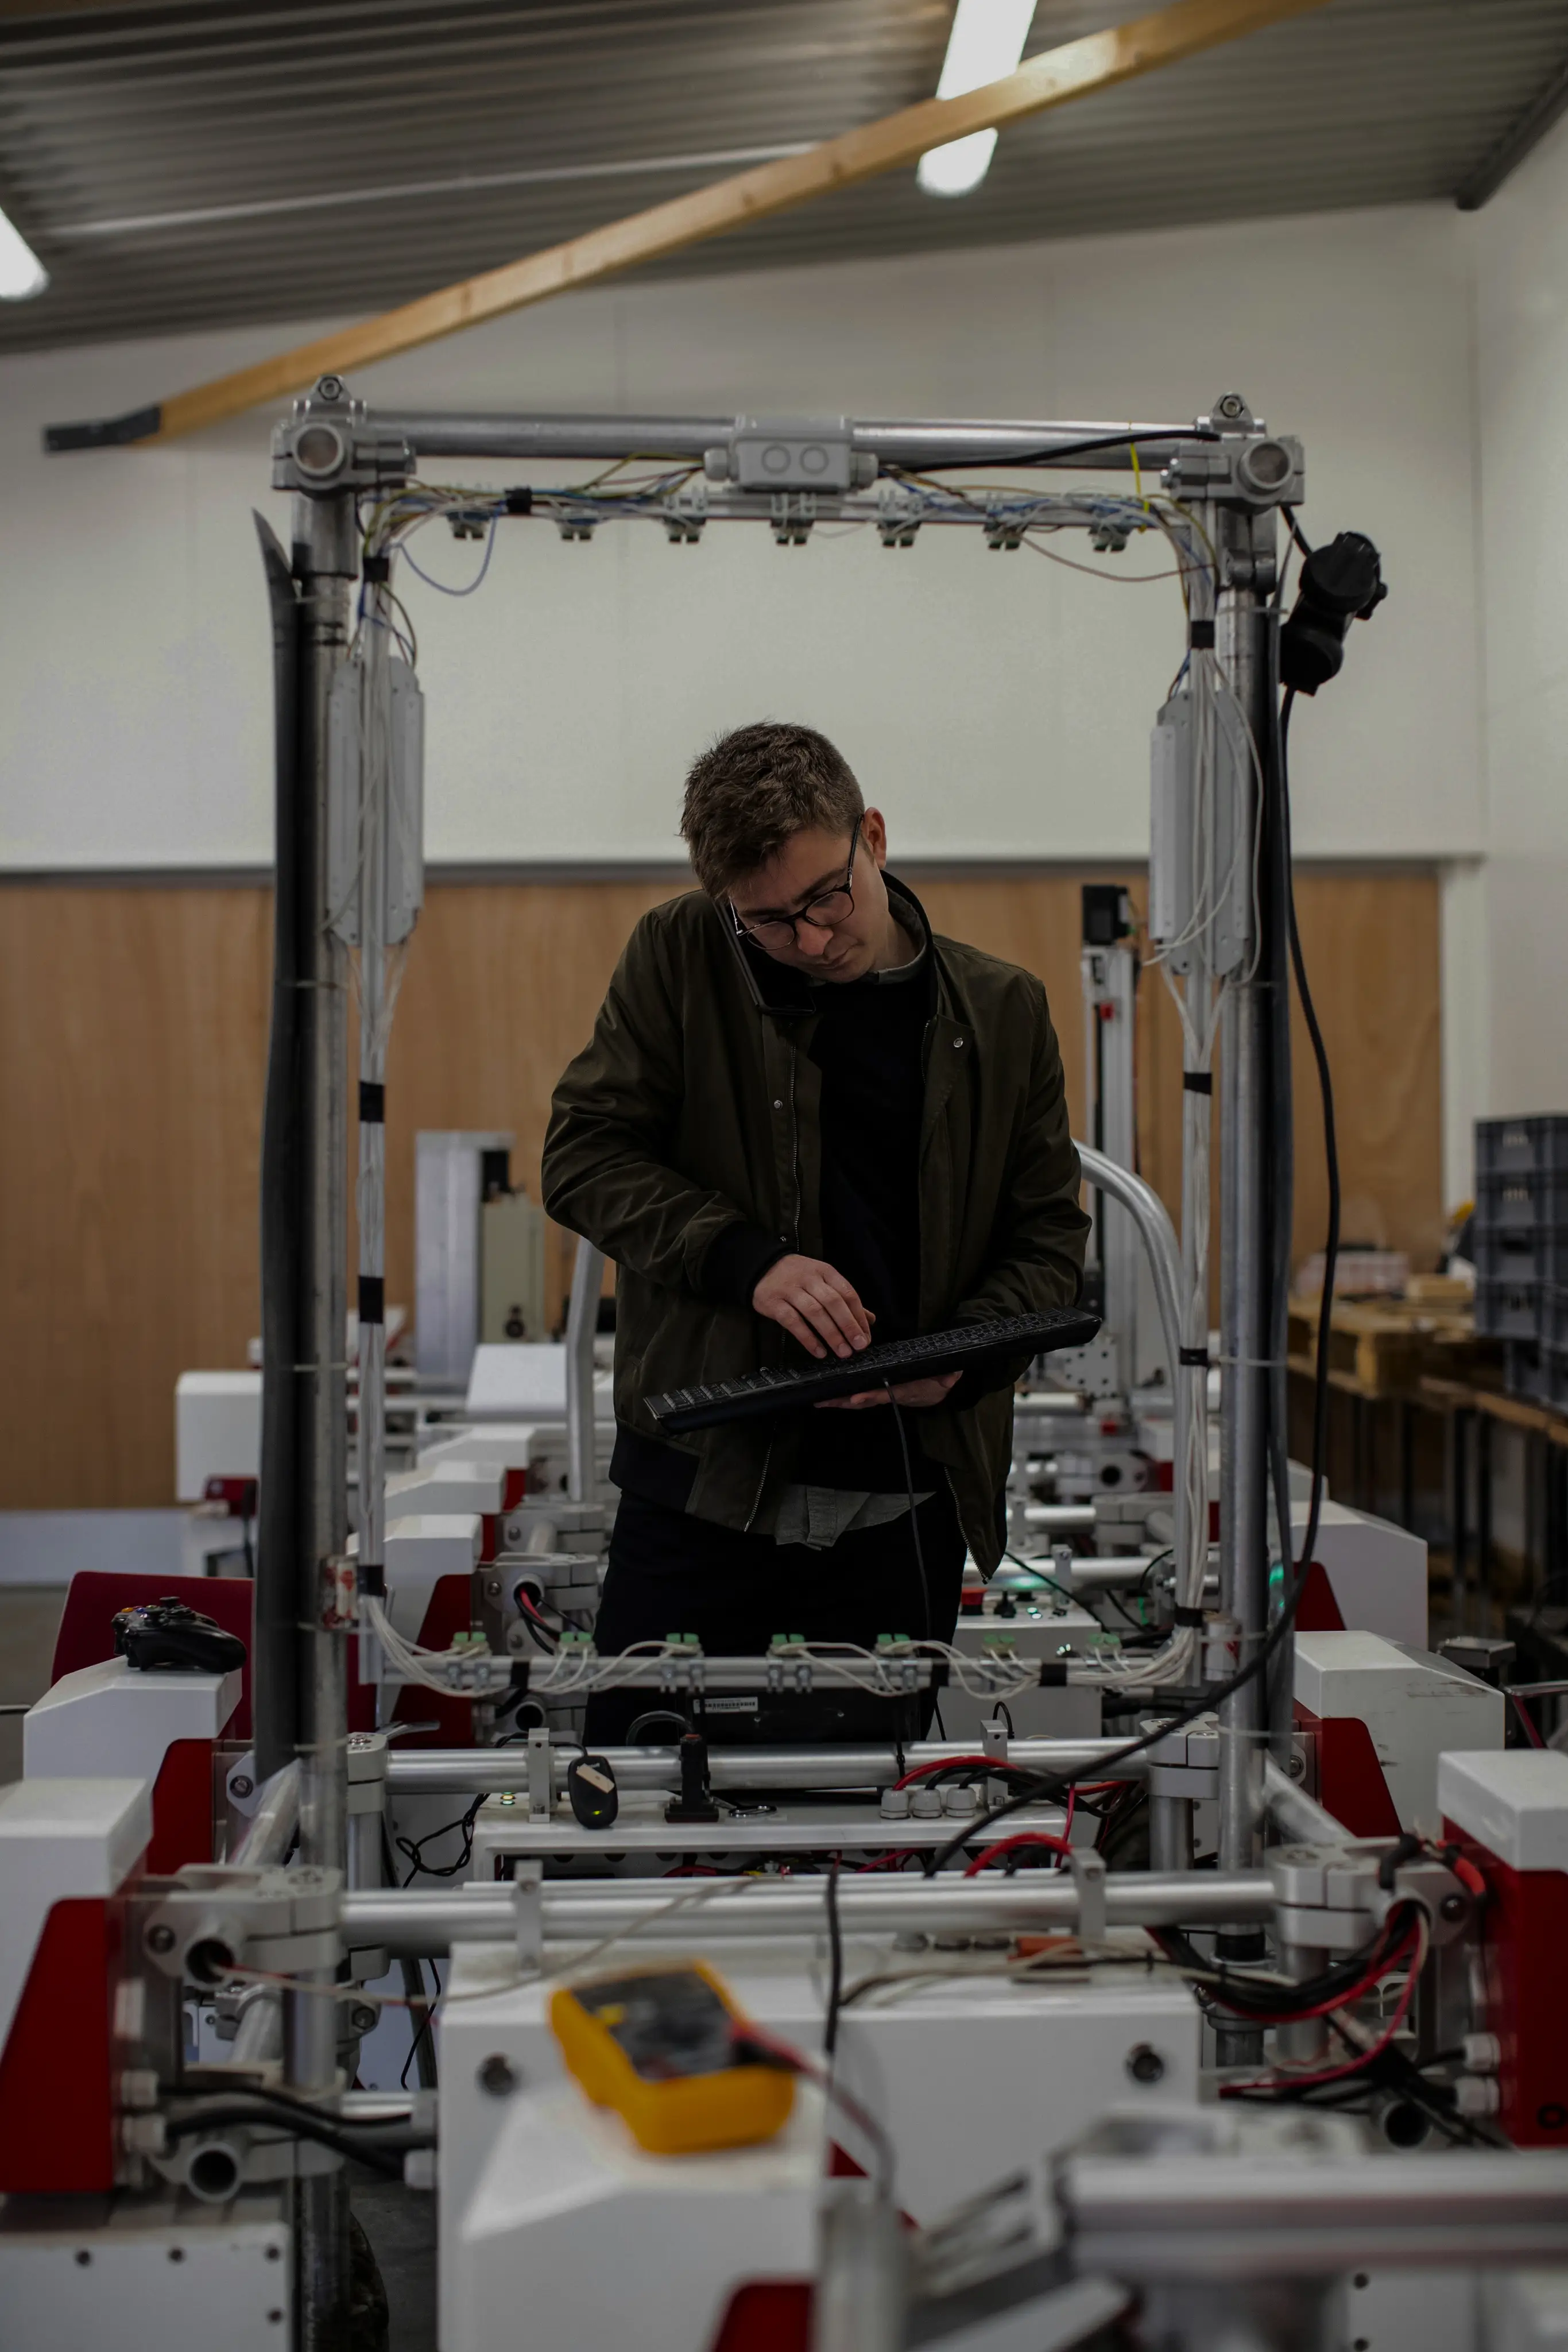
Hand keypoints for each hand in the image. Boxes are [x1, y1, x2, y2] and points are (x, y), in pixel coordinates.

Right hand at [752, 1254, 873, 1359]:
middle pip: (833, 1302)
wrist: (761, 1266)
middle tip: (859, 1346)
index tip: (865, 1336)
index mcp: (825, 1272)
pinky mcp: (774, 1302)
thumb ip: (845, 1299)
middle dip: (848, 1326)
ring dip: (831, 1334)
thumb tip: (868, 1319)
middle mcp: (809, 1279)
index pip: (848, 1294)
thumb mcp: (822, 1280)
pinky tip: (818, 1350)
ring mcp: (790, 1290)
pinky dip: (807, 1338)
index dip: (859, 1317)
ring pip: (815, 1312)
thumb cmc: (796, 1276)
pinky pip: (793, 1322)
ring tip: (842, 1351)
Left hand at [816, 1371, 960, 1411]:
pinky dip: (843, 1397)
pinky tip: (828, 1396)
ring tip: (819, 1399)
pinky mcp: (877, 1391)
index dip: (870, 1395)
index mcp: (903, 1391)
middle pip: (863, 1399)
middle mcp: (888, 1394)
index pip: (884, 1393)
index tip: (855, 1397)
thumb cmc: (938, 1381)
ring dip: (838, 1400)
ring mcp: (881, 1394)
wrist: (936, 1390)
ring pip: (856, 1399)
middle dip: (843, 1401)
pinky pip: (857, 1395)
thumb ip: (949, 1375)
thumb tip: (953, 1372)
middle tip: (823, 1401)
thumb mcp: (947, 1379)